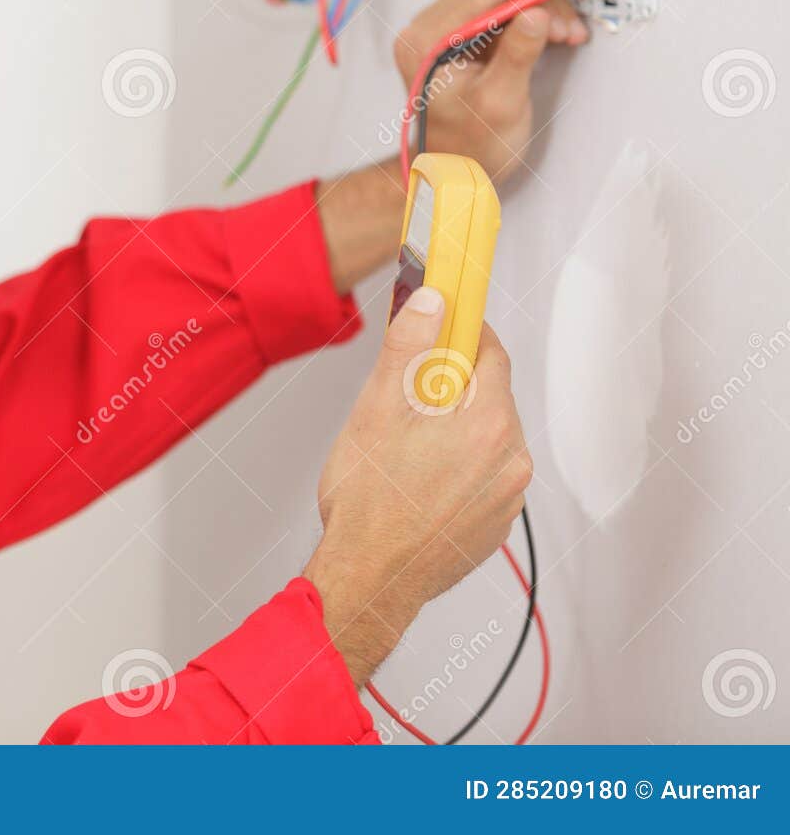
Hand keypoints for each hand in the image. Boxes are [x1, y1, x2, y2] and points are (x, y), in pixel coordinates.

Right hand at [302, 286, 532, 684]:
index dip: (462, 333)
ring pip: (485, 439)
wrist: (370, 579)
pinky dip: (456, 469)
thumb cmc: (369, 503)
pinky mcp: (495, 525)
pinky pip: (483, 478)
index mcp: (490, 423)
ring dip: (453, 431)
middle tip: (404, 399)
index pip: (491, 352)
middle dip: (450, 388)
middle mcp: (512, 460)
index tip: (441, 327)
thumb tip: (432, 301)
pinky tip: (415, 483)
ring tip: (403, 450)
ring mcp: (507, 497)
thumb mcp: (377, 409)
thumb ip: (409, 348)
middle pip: (489, 396)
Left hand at [393, 0, 587, 184]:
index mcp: (423, 44)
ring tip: (566, 33)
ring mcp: (443, 32)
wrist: (459, 170)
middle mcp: (426, 32)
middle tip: (566, 23)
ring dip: (538, 8)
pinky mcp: (463, 37)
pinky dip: (531, 16)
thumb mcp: (500, 103)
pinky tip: (555, 29)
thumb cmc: (469, 147)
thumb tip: (536, 14)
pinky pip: (501, 11)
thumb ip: (517, 56)